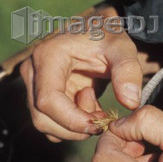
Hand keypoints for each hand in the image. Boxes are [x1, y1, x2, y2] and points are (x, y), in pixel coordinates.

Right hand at [20, 5, 159, 142]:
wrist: (95, 33)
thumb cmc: (106, 38)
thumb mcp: (121, 48)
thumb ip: (128, 71)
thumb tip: (130, 103)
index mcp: (47, 55)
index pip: (48, 100)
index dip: (72, 119)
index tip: (99, 122)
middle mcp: (32, 71)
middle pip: (42, 118)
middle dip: (75, 127)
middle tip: (102, 115)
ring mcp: (33, 85)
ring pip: (45, 125)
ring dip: (74, 128)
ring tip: (96, 107)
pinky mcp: (38, 96)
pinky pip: (50, 124)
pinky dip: (71, 126)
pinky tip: (89, 108)